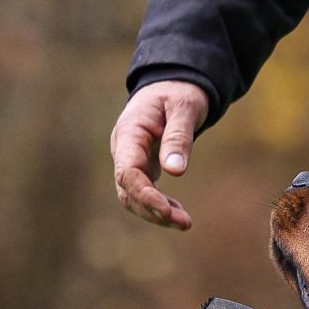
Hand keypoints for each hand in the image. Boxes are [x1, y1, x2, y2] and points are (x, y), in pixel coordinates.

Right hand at [111, 80, 212, 229]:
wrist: (173, 85)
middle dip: (152, 210)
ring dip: (156, 213)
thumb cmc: (178, 92)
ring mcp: (131, 160)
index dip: (145, 195)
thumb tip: (175, 172)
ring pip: (133, 197)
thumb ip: (178, 137)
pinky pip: (144, 193)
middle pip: (127, 190)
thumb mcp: (183, 108)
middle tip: (184, 223)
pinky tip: (179, 214)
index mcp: (129, 133)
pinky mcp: (142, 167)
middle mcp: (124, 149)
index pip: (128, 172)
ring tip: (184, 223)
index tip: (166, 210)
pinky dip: (161, 206)